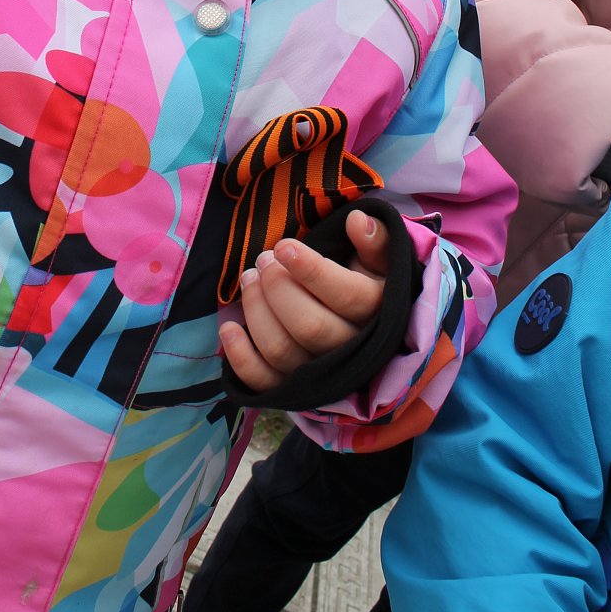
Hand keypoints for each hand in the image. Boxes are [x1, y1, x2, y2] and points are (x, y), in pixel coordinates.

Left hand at [219, 209, 390, 394]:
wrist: (365, 333)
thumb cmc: (368, 285)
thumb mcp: (381, 262)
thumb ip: (376, 241)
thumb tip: (357, 220)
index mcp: (376, 313)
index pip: (346, 295)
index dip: (311, 270)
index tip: (283, 247)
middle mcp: (351, 351)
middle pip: (309, 325)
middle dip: (278, 287)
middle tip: (263, 259)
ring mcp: (321, 375)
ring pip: (282, 351)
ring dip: (256, 311)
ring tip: (249, 278)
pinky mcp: (293, 390)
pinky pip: (264, 382)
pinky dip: (240, 357)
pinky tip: (229, 327)